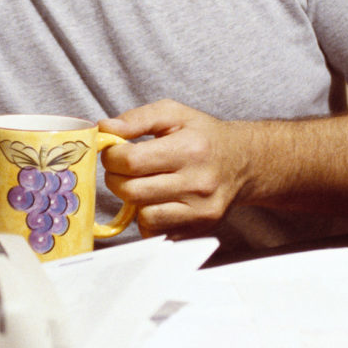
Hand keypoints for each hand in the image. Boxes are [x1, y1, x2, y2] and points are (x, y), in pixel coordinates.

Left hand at [99, 99, 250, 239]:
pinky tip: (157, 201)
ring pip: (144, 217)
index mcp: (190, 149)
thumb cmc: (203, 136)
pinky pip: (157, 233)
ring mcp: (201, 210)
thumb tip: (105, 128)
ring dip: (133, 202)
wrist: (242, 162)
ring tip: (141, 185)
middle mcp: (198, 183)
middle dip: (116, 179)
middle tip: (122, 170)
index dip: (111, 157)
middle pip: (132, 191)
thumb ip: (137, 118)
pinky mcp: (199, 229)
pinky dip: (149, 220)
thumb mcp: (174, 114)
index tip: (114, 152)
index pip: (131, 161)